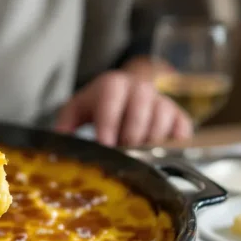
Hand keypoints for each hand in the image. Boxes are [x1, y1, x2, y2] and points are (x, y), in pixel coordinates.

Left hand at [55, 71, 192, 146]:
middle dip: (129, 136)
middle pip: (140, 110)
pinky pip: (181, 131)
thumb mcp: (77, 110)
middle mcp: (139, 88)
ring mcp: (162, 101)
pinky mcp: (178, 116)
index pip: (112, 98)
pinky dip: (172, 145)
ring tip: (136, 155)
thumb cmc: (99, 105)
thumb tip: (59, 147)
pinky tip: (159, 155)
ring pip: (161, 121)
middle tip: (121, 155)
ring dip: (149, 143)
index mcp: (112, 84)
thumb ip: (65, 124)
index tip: (105, 144)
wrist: (129, 91)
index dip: (108, 122)